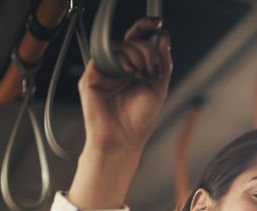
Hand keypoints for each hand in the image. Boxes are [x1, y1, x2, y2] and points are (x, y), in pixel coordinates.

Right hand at [78, 16, 172, 154]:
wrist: (123, 141)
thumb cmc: (138, 121)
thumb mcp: (159, 88)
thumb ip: (163, 62)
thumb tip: (164, 37)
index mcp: (133, 68)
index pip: (137, 39)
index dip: (146, 28)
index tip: (158, 23)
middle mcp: (118, 68)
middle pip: (131, 39)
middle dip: (147, 49)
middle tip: (153, 68)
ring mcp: (104, 71)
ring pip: (120, 45)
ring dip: (137, 55)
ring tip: (143, 75)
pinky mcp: (92, 76)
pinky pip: (106, 56)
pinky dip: (122, 60)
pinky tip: (130, 73)